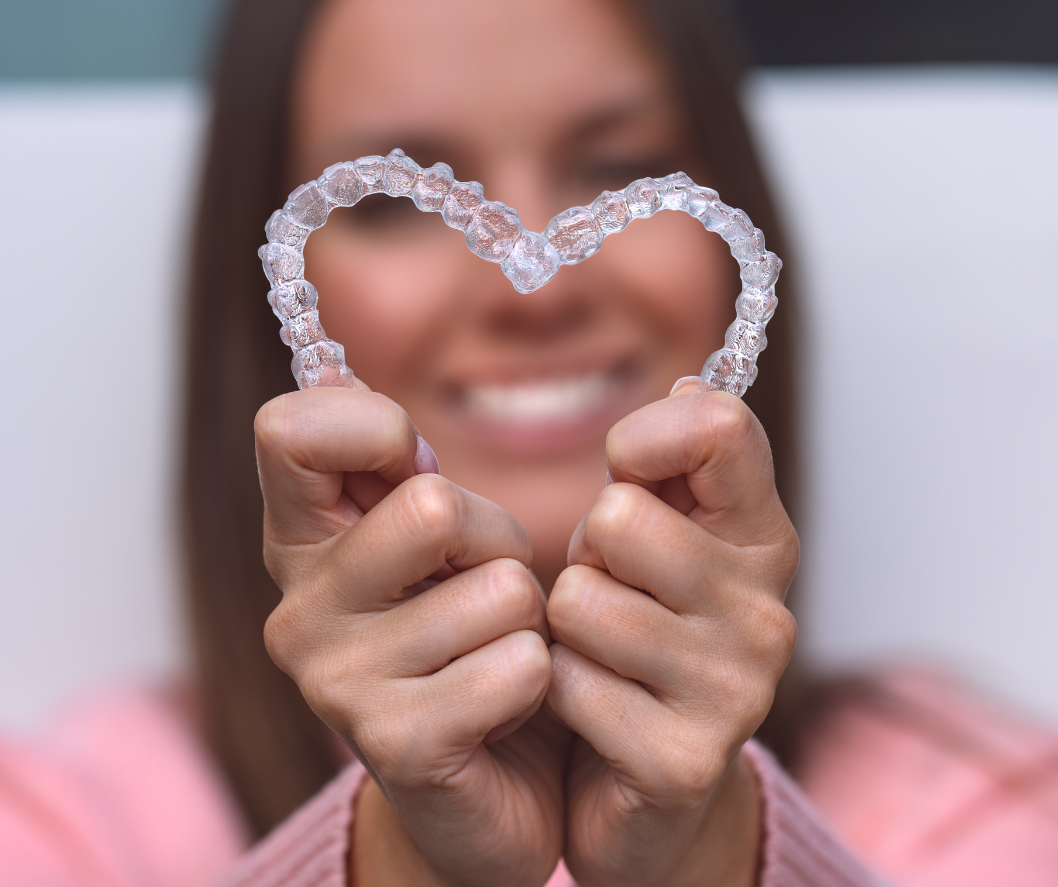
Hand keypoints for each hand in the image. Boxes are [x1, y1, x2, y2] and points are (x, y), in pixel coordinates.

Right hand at [255, 383, 568, 886]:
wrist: (495, 784)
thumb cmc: (473, 637)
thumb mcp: (436, 541)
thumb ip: (397, 468)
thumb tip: (342, 378)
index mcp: (302, 543)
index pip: (289, 430)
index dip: (374, 428)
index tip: (411, 468)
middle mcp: (299, 611)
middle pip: (433, 505)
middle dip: (496, 540)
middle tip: (483, 589)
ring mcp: (338, 684)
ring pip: (501, 590)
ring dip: (527, 620)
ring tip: (494, 653)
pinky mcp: (398, 745)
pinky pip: (520, 666)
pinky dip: (541, 680)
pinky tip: (507, 710)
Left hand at [545, 383, 798, 886]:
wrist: (646, 784)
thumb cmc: (641, 636)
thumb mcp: (660, 539)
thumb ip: (675, 466)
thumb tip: (691, 383)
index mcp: (762, 540)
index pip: (720, 429)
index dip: (647, 436)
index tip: (626, 471)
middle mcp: (765, 610)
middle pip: (619, 519)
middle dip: (587, 556)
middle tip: (608, 594)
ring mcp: (734, 690)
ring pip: (578, 601)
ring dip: (564, 629)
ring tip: (598, 652)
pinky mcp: (683, 759)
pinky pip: (564, 682)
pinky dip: (554, 691)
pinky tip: (592, 711)